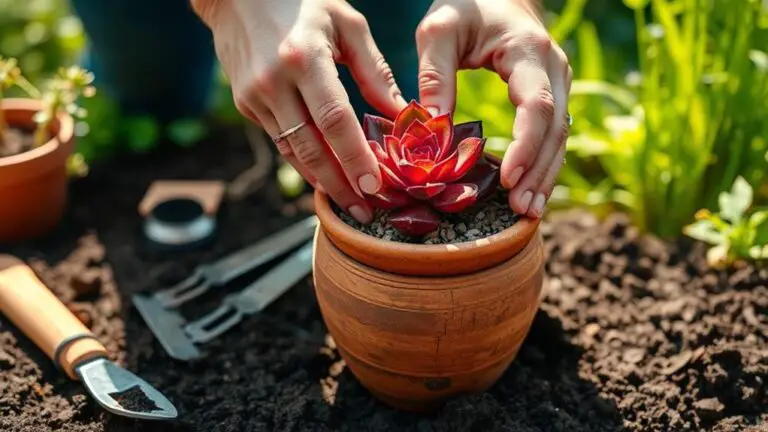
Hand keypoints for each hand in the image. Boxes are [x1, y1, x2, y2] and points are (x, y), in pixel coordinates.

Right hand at [190, 0, 407, 222]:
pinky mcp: (245, 106)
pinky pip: (280, 142)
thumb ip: (375, 71)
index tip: (377, 186)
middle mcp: (273, 83)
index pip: (334, 120)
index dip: (356, 157)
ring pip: (293, 153)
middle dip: (341, 185)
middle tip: (366, 211)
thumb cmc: (302, 1)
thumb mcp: (346, 24)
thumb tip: (400, 114)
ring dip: (322, 182)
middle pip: (311, 148)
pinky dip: (304, 163)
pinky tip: (326, 177)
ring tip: (349, 203)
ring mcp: (254, 98)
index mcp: (303, 58)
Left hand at [414, 0, 571, 218]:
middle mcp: (554, 68)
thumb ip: (434, 75)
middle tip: (520, 209)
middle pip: (556, 128)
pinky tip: (531, 191)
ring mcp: (558, 82)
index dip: (526, 145)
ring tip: (528, 212)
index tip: (507, 178)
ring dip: (546, 175)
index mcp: (528, 51)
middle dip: (539, 171)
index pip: (537, 105)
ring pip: (561, 136)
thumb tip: (433, 129)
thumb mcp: (438, 31)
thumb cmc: (464, 6)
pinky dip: (544, 164)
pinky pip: (554, 134)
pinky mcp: (552, 94)